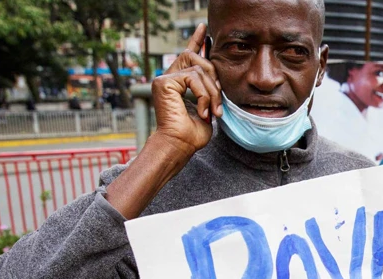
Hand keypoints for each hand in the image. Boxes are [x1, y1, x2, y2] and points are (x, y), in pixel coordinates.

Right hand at [149, 24, 222, 157]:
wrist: (180, 145)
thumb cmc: (192, 133)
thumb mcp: (207, 107)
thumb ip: (209, 89)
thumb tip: (218, 79)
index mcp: (178, 81)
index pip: (188, 56)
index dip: (196, 41)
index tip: (203, 28)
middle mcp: (169, 77)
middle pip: (198, 59)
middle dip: (214, 79)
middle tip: (218, 103)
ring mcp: (164, 78)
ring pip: (199, 70)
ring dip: (212, 92)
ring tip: (212, 111)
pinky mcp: (164, 82)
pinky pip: (194, 78)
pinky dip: (203, 95)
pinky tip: (202, 110)